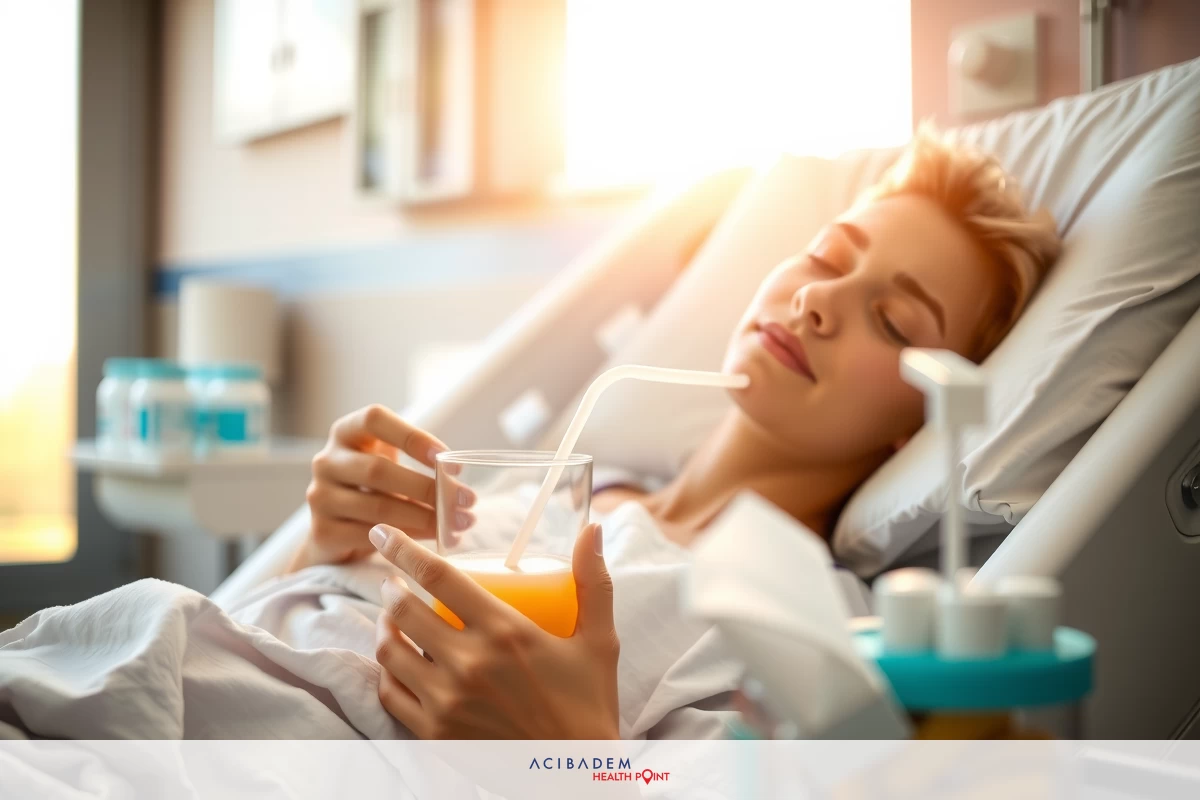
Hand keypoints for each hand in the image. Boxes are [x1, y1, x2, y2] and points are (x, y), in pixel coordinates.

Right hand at [290, 404, 463, 570]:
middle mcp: (326, 461)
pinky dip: (407, 538)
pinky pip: (370, 536)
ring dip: (425, 517)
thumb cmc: (374, 488)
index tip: (446, 457)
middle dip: (428, 487)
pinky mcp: (322, 532)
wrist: (336, 533)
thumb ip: (416, 461)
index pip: (373, 419)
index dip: (411, 436)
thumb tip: (458, 479)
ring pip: (378, 507)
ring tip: (457, 525)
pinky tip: (433, 540)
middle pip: (378, 470)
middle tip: (467, 501)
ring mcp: (320, 497)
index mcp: (345, 433)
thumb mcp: (389, 463)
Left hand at [371, 522, 620, 738]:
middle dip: (392, 586)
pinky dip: (387, 671)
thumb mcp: (599, 640)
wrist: (577, 774)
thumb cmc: (589, 703)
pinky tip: (396, 659)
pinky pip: (392, 694)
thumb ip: (593, 581)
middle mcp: (469, 664)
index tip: (385, 534)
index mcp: (505, 632)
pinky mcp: (435, 733)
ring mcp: (447, 702)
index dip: (403, 548)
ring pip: (391, 651)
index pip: (438, 576)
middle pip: (405, 610)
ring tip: (393, 616)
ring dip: (384, 626)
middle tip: (396, 580)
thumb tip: (592, 529)